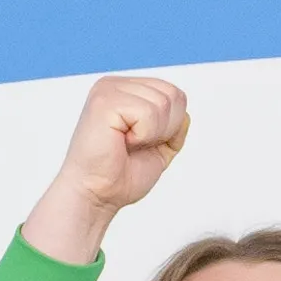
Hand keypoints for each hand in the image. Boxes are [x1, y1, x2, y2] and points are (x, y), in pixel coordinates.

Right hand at [34, 72, 193, 253]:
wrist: (95, 196)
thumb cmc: (119, 175)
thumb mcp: (160, 148)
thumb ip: (174, 126)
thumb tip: (185, 113)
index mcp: (127, 90)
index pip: (174, 94)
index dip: (170, 127)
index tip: (142, 143)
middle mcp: (116, 85)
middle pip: (173, 95)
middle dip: (164, 130)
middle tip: (135, 145)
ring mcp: (108, 90)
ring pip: (163, 103)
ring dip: (151, 134)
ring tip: (127, 143)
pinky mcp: (104, 102)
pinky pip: (148, 113)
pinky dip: (142, 136)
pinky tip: (121, 142)